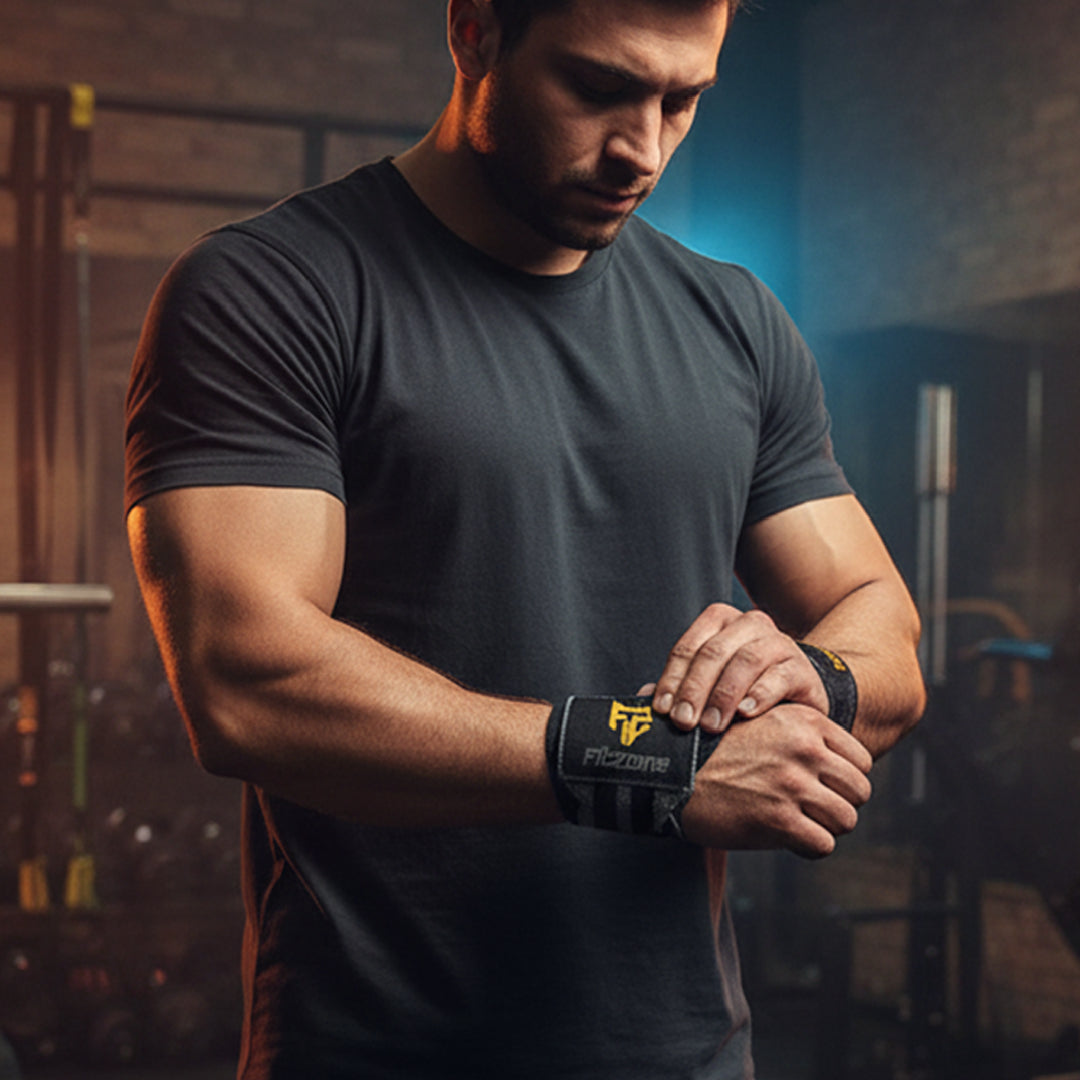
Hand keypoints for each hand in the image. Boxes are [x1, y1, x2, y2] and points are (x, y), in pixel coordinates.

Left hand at [648, 604, 829, 733]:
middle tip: (685, 722)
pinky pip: (780, 676)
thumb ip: (679, 688)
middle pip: (714, 652)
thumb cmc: (743, 689)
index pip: (688, 647)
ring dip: (724, 694)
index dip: (672, 678)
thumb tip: (641, 700)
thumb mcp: (709, 685)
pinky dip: (761, 694)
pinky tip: (747, 712)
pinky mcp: (802, 668)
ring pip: (746, 660)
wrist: (797, 694)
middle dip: (694, 689)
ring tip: (712, 725)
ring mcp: (779, 643)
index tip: (663, 710)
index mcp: (719, 622)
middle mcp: (749, 624)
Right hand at [680, 704, 872, 856]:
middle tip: (815, 810)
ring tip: (801, 825)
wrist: (670, 771)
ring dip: (826, 828)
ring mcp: (792, 784)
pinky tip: (788, 840)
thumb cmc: (713, 751)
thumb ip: (798, 736)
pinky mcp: (779, 819)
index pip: (860, 758)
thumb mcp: (759, 723)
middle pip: (860, 790)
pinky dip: (808, 848)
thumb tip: (835, 763)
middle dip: (841, 804)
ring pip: (846, 819)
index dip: (845, 778)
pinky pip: (822, 845)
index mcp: (804, 721)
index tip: (824, 786)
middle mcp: (804, 749)